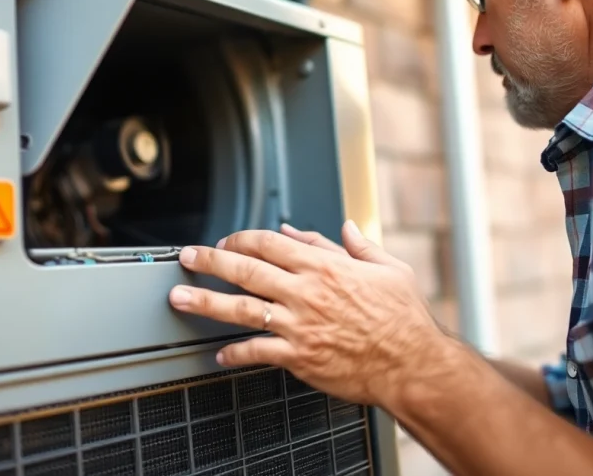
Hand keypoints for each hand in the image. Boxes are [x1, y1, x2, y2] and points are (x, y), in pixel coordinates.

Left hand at [168, 220, 442, 406]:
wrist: (413, 364)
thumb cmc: (405, 320)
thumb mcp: (388, 269)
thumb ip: (358, 247)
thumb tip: (340, 229)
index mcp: (326, 267)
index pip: (270, 242)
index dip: (241, 238)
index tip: (226, 241)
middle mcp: (307, 292)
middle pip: (246, 269)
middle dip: (210, 261)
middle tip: (187, 259)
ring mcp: (300, 326)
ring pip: (241, 309)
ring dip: (206, 302)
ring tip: (179, 298)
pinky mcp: (300, 357)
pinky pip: (257, 352)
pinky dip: (234, 352)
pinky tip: (219, 352)